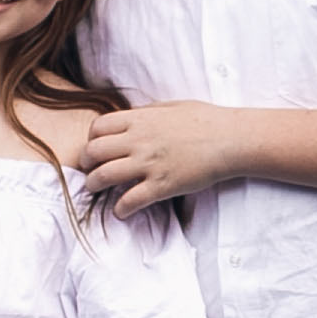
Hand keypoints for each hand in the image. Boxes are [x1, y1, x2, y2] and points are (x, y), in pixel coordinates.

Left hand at [80, 102, 243, 214]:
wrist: (231, 140)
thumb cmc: (206, 120)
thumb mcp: (171, 107)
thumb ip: (147, 113)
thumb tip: (131, 118)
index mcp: (140, 120)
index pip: (97, 128)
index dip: (91, 139)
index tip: (96, 148)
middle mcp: (139, 141)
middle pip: (93, 152)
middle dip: (86, 163)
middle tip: (90, 170)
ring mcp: (149, 164)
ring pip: (104, 176)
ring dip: (94, 185)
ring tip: (97, 190)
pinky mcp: (162, 186)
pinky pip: (129, 201)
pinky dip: (120, 209)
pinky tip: (121, 210)